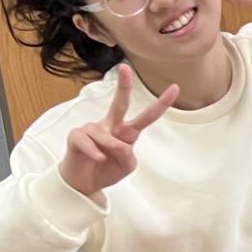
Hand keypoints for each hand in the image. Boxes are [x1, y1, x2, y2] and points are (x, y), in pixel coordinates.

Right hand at [58, 65, 177, 199]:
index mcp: (126, 132)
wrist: (83, 183)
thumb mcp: (126, 166)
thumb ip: (128, 156)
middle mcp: (110, 126)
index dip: (160, 104)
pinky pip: (88, 141)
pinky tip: (98, 158)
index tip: (175, 88)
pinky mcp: (76, 136)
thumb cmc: (106, 170)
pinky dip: (94, 151)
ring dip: (109, 148)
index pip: (146, 117)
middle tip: (125, 68)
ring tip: (104, 160)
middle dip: (123, 85)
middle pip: (120, 104)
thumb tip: (120, 144)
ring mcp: (92, 129)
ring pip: (106, 135)